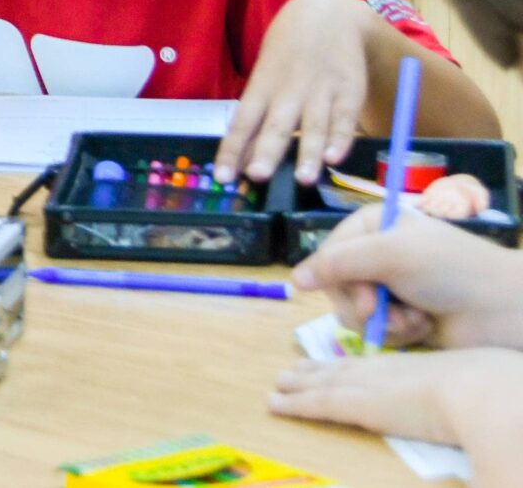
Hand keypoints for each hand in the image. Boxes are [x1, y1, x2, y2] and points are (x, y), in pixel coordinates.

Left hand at [219, 0, 372, 183]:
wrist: (328, 15)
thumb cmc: (287, 54)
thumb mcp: (266, 75)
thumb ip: (260, 114)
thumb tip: (244, 154)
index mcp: (262, 86)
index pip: (242, 122)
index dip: (231, 149)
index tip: (223, 178)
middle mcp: (289, 91)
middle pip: (276, 125)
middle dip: (267, 152)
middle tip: (257, 175)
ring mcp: (320, 91)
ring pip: (313, 126)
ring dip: (308, 153)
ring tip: (304, 179)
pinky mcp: (350, 92)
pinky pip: (345, 118)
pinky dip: (341, 138)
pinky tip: (336, 158)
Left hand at [270, 346, 522, 450]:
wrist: (493, 396)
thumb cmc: (504, 397)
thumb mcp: (492, 395)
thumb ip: (479, 403)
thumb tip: (486, 411)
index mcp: (425, 370)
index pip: (384, 366)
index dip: (360, 365)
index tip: (345, 364)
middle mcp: (395, 372)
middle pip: (349, 369)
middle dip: (321, 369)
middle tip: (296, 368)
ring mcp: (377, 386)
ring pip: (328, 382)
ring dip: (302, 382)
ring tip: (281, 381)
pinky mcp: (364, 406)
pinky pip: (320, 404)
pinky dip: (296, 404)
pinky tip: (275, 404)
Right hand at [291, 204, 522, 351]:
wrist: (505, 310)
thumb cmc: (451, 271)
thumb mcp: (391, 255)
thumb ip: (338, 264)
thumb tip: (294, 279)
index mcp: (374, 225)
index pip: (328, 252)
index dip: (337, 276)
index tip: (361, 292)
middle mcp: (378, 254)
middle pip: (337, 286)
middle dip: (363, 303)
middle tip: (383, 310)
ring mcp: (392, 287)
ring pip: (355, 312)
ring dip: (383, 321)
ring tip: (413, 322)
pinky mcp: (405, 318)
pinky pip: (378, 330)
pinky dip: (399, 333)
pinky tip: (423, 328)